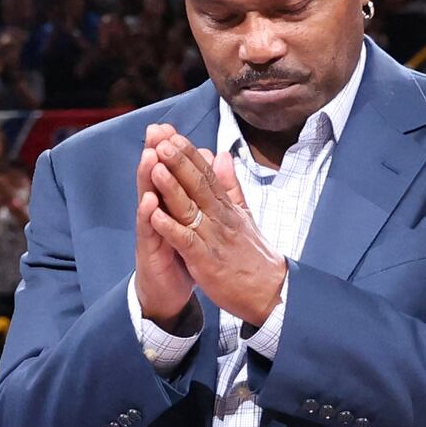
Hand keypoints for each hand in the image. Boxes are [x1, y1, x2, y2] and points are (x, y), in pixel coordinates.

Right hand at [129, 125, 203, 324]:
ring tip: (150, 157)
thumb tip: (209, 163)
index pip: (170, 173)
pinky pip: (149, 232)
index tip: (170, 126)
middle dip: (154, 154)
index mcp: (171, 205)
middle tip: (155, 131)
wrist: (167, 294)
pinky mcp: (149, 252)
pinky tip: (148, 201)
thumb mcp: (190, 222)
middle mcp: (157, 214)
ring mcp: (151, 232)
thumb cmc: (179, 255)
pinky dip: (149, 216)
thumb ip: (197, 193)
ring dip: (147, 179)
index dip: (169, 151)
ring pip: (148, 200)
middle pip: (154, 179)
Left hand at [141, 136, 287, 328]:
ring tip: (156, 165)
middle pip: (198, 184)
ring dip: (172, 187)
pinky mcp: (206, 261)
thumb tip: (222, 155)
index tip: (173, 134)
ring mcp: (213, 238)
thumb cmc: (253, 256)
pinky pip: (186, 241)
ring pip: (190, 208)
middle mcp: (220, 218)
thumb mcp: (244, 214)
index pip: (207, 174)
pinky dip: (170, 227)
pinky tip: (155, 214)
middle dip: (179, 161)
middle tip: (162, 139)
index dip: (189, 154)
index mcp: (227, 207)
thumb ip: (230, 185)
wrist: (270, 292)